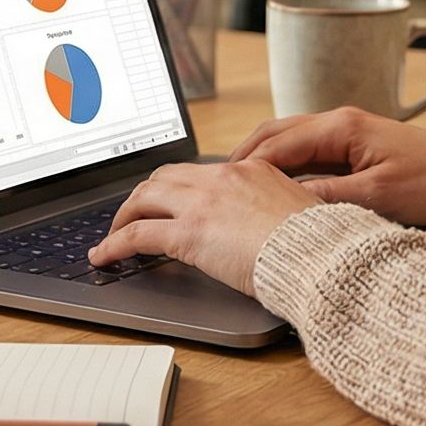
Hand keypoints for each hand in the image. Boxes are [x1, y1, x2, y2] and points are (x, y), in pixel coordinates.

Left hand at [90, 160, 320, 294]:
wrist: (321, 256)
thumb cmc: (320, 245)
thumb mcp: (300, 214)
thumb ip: (276, 211)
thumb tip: (268, 226)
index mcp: (251, 169)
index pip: (202, 172)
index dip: (178, 186)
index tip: (170, 199)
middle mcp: (223, 178)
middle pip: (165, 177)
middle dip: (144, 196)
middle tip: (133, 214)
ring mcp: (203, 204)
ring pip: (144, 198)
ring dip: (124, 215)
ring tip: (114, 235)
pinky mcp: (189, 233)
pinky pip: (137, 234)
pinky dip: (114, 244)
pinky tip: (104, 256)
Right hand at [230, 106, 425, 225]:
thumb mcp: (378, 197)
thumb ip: (328, 198)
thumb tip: (286, 203)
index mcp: (341, 127)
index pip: (277, 144)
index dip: (246, 166)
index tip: (222, 186)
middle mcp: (339, 122)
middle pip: (275, 134)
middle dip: (244, 157)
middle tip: (217, 184)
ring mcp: (346, 131)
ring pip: (288, 140)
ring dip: (262, 160)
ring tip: (238, 186)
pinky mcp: (354, 145)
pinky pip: (307, 150)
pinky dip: (284, 164)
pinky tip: (276, 186)